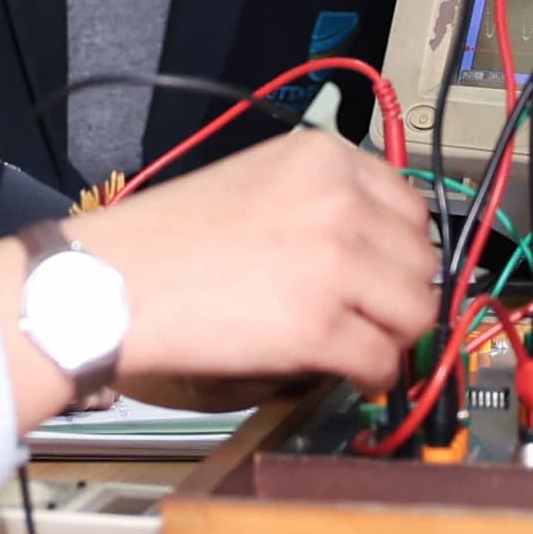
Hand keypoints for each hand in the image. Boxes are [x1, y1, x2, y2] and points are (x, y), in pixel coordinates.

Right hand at [0, 133, 435, 423]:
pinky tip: (349, 373)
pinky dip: (374, 375)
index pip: (411, 205)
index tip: (388, 271)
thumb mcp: (251, 180)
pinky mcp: (320, 326)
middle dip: (400, 294)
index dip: (401, 248)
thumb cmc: (164, 238)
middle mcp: (340, 202)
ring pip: (415, 313)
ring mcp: (335, 264)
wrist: (111, 283)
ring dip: (393, 336)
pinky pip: (383, 360)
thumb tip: (370, 248)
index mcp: (323, 158)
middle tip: (371, 315)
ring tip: (360, 345)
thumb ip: (317, 199)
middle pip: (421, 261)